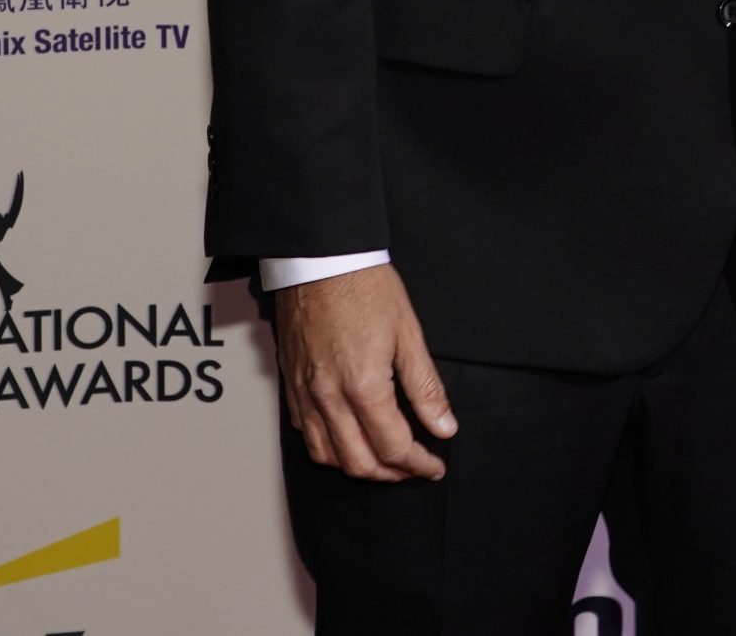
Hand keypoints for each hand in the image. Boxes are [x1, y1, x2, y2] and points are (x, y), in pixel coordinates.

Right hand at [275, 262, 457, 479]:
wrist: (319, 260)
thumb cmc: (365, 287)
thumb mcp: (409, 333)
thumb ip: (425, 387)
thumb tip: (444, 427)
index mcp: (363, 385)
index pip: (394, 447)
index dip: (419, 464)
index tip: (434, 467)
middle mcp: (329, 397)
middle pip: (358, 463)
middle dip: (390, 474)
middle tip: (414, 468)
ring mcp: (305, 394)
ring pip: (327, 455)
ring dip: (358, 467)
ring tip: (384, 461)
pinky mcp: (290, 386)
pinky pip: (306, 434)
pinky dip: (329, 448)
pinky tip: (348, 438)